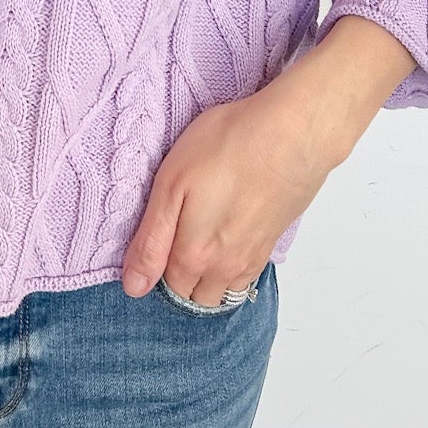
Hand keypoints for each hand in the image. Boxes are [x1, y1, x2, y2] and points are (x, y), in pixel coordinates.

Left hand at [120, 62, 350, 305]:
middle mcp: (223, 268)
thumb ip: (151, 241)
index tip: (154, 234)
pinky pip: (245, 278)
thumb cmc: (228, 146)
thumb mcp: (171, 184)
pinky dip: (230, 271)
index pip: (162, 284)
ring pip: (220, 291)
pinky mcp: (270, 243)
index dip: (153, 263)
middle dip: (177, 276)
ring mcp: (251, 259)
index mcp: (193, 255)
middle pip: (191, 294)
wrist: (293, 133)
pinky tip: (227, 236)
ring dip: (205, 279)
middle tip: (174, 234)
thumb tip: (134, 287)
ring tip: (200, 237)